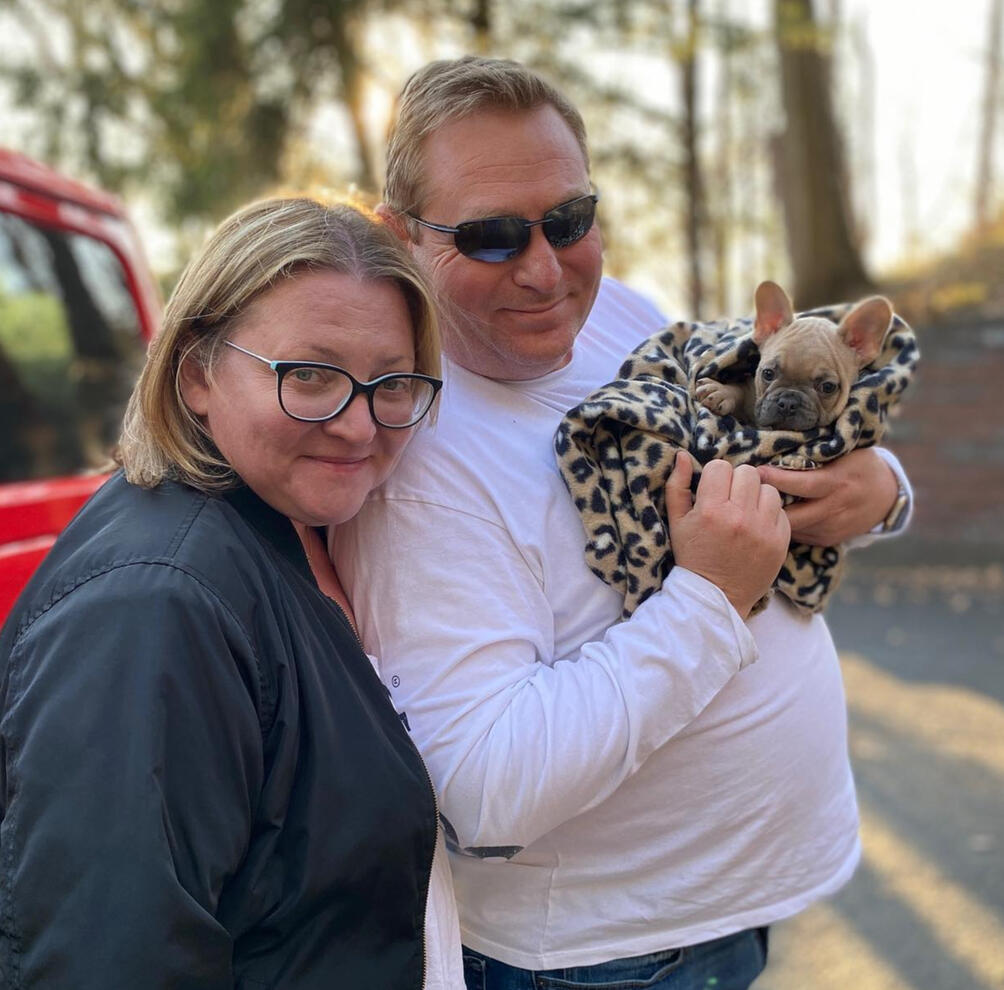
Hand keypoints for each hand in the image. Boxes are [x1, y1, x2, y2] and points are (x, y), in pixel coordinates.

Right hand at [665, 453, 789, 618]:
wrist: (716, 597)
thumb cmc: (693, 557)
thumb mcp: (677, 523)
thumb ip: (677, 486)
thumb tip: (682, 455)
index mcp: (711, 510)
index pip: (721, 467)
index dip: (715, 476)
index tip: (713, 491)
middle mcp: (739, 517)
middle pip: (747, 472)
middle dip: (737, 483)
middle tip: (730, 500)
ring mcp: (763, 530)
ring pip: (768, 488)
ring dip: (756, 496)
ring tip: (745, 512)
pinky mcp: (781, 541)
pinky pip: (781, 510)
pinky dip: (769, 515)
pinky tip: (756, 527)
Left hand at [756, 447, 898, 544]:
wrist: (887, 496)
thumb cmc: (859, 464)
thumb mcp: (846, 451)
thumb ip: (819, 451)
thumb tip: (782, 440)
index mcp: (839, 481)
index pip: (803, 484)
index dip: (777, 480)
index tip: (756, 471)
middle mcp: (836, 507)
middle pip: (793, 514)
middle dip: (767, 506)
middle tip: (745, 493)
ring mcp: (832, 527)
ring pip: (792, 528)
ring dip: (772, 517)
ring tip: (753, 504)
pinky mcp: (828, 539)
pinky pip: (798, 535)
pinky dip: (784, 525)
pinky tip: (772, 514)